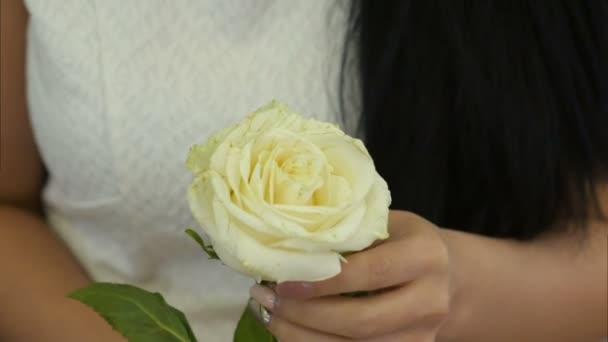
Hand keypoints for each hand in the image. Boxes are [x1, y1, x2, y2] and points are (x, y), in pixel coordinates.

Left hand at [250, 210, 452, 340]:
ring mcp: (422, 336)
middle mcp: (430, 301)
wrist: (444, 277)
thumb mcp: (384, 224)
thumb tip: (286, 248)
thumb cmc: (403, 242)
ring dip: (304, 337)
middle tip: (268, 300)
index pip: (370, 273)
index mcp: (425, 257)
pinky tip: (292, 332)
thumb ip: (348, 235)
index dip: (324, 282)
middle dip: (307, 316)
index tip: (284, 282)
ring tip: (271, 316)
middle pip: (362, 321)